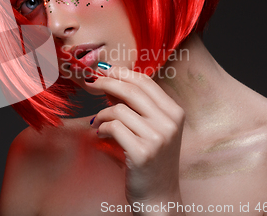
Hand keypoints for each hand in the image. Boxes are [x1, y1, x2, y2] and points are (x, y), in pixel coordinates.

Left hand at [88, 64, 184, 207]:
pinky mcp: (142, 153)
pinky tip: (101, 134)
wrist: (159, 196)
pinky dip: (102, 128)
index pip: (145, 82)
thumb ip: (137, 106)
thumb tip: (111, 81)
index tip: (104, 71)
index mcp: (175, 113)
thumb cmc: (152, 160)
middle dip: (106, 83)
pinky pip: (113, 128)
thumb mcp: (152, 129)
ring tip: (98, 123)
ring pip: (119, 110)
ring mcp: (157, 138)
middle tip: (91, 84)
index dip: (122, 73)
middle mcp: (170, 123)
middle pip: (131, 91)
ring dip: (102, 114)